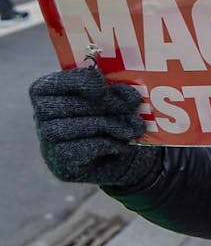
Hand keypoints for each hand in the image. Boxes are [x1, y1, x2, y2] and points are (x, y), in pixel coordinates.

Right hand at [29, 67, 160, 187]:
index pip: (49, 85)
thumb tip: (129, 97)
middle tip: (131, 106)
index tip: (102, 85)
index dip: (76, 82)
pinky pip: (81, 150)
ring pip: (73, 127)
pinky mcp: (61, 163)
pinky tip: (122, 145)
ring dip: (109, 125)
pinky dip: (107, 144)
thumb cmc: (109, 117)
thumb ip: (115, 92)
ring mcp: (48, 142)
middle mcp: (42, 118)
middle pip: (66, 106)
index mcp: (49, 94)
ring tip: (133, 127)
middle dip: (104, 104)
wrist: (115, 157)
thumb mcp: (113, 98)